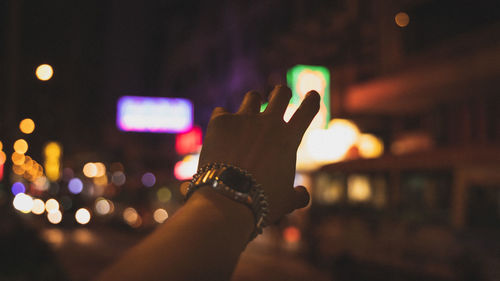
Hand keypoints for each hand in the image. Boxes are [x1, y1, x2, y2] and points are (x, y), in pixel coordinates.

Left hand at [197, 85, 319, 222]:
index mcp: (289, 138)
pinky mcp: (221, 121)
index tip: (312, 96)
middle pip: (281, 93)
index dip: (312, 101)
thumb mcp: (286, 201)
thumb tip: (303, 195)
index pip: (308, 110)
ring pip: (252, 97)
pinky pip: (221, 112)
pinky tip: (219, 133)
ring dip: (252, 103)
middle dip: (282, 93)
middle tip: (280, 96)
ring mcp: (244, 119)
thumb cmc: (260, 203)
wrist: (227, 200)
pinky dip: (222, 121)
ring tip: (248, 113)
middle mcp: (269, 123)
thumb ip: (298, 195)